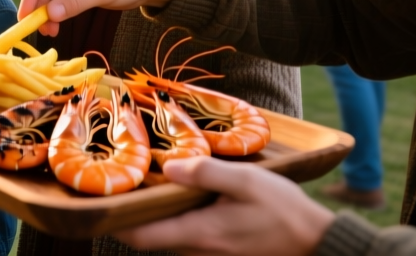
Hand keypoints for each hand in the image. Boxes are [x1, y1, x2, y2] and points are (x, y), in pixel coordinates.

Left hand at [114, 157, 333, 255]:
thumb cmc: (284, 210)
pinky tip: (182, 196)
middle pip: (151, 236)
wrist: (317, 242)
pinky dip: (177, 219)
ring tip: (148, 184)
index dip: (114, 222)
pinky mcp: (222, 252)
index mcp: (199, 232)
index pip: (141, 237)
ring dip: (157, 216)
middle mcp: (199, 250)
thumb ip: (205, 173)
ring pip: (169, 237)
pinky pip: (188, 237)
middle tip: (121, 183)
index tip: (98, 201)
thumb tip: (168, 168)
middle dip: (133, 214)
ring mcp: (210, 254)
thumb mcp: (246, 181)